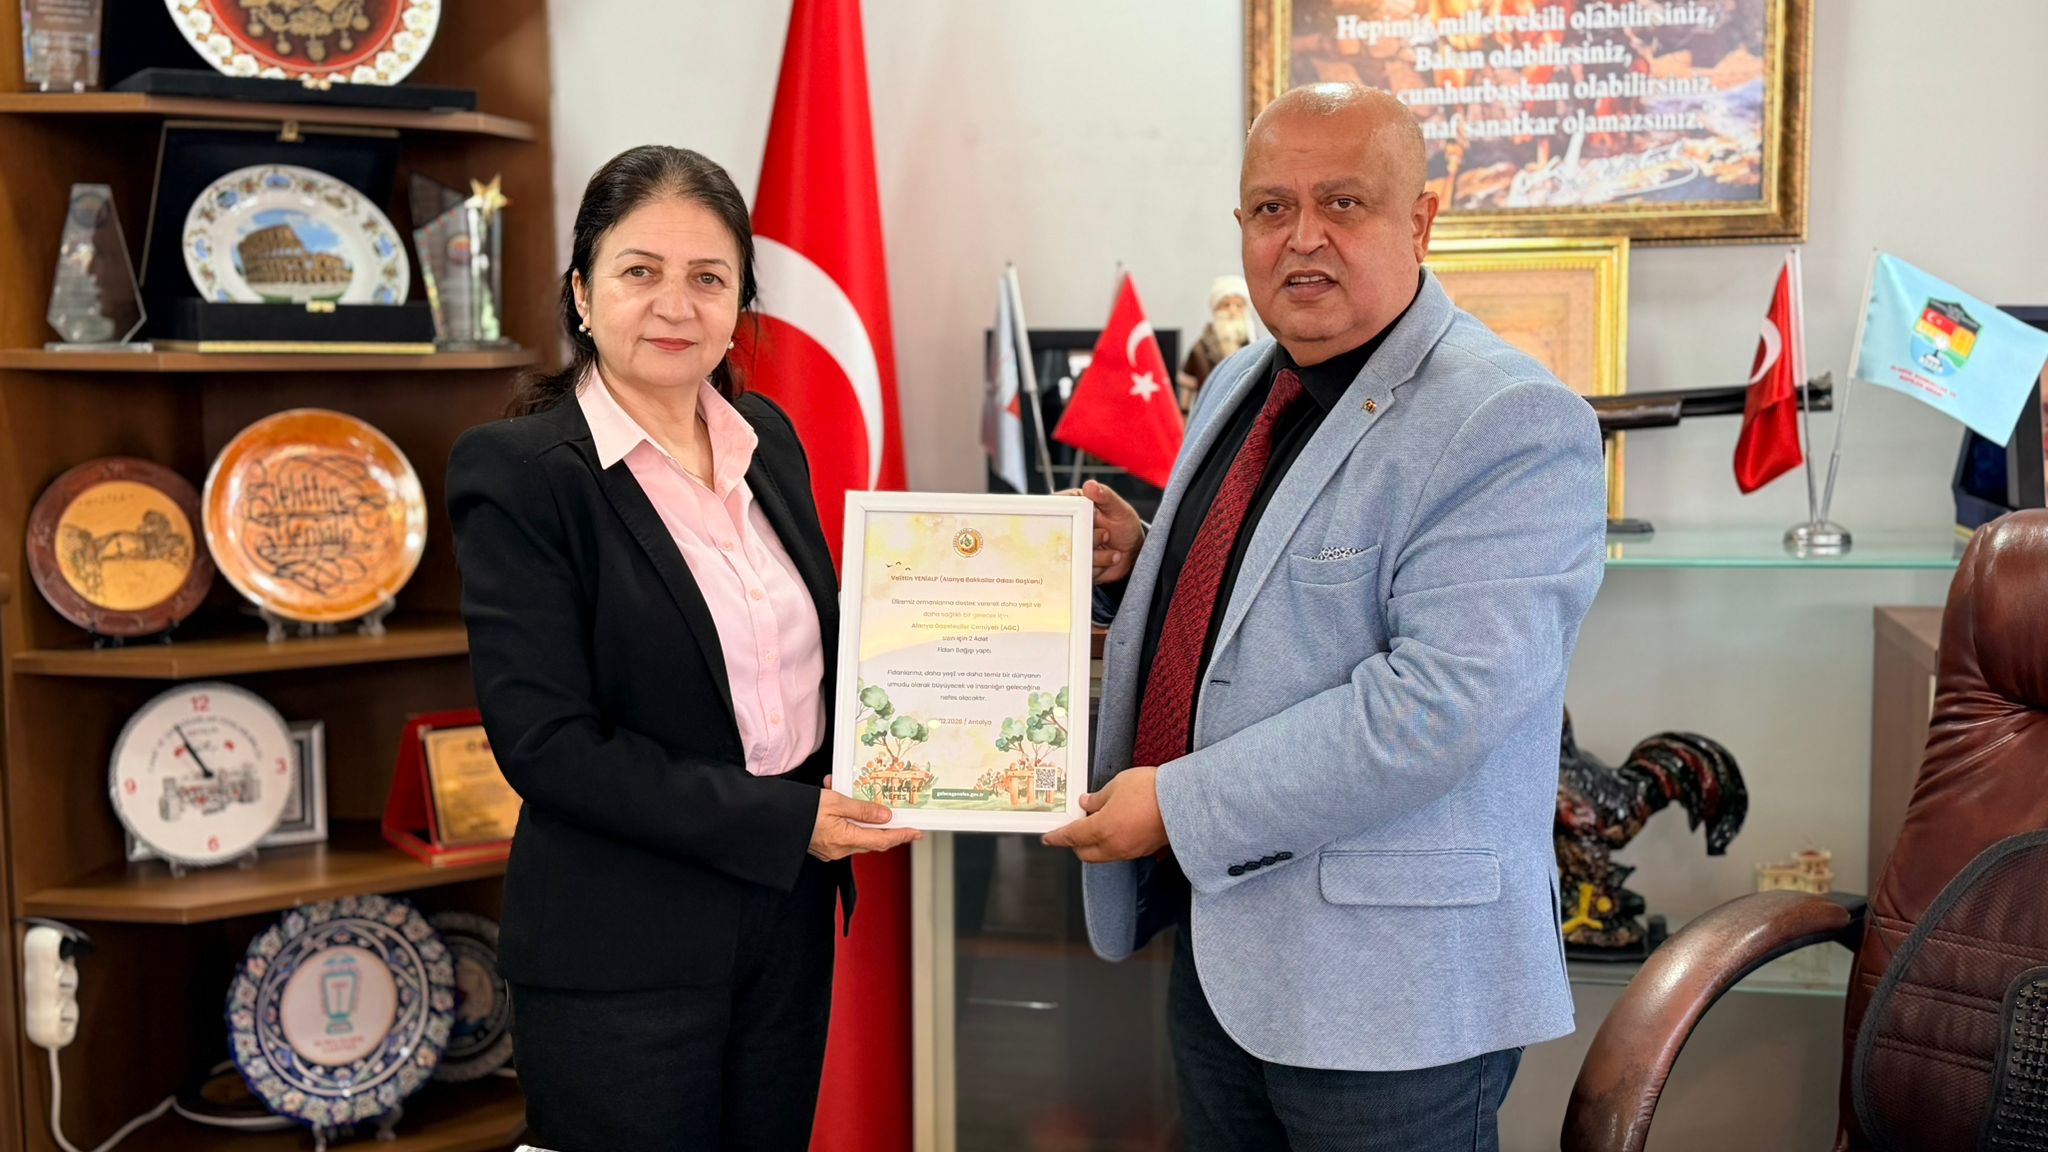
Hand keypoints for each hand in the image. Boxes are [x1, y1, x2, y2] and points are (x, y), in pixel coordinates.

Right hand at [809, 777, 921, 860]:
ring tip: (865, 802)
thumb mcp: (835, 802)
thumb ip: (862, 810)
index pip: (881, 840)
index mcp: (844, 839)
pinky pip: (845, 835)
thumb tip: (885, 817)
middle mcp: (839, 850)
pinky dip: (850, 822)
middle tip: (903, 823)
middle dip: (887, 831)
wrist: (773, 820)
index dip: (901, 836)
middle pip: (872, 841)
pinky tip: (846, 807)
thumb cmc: (801, 810)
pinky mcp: (823, 847)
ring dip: (865, 822)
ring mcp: (830, 850)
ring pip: (858, 837)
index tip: (915, 832)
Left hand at [1041, 767, 1166, 862]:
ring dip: (1094, 844)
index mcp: (1102, 829)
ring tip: (1097, 824)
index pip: (1072, 837)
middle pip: (1085, 853)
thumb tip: (1087, 804)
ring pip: (1102, 855)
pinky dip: (1111, 844)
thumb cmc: (1151, 790)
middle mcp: (1113, 846)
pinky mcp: (1143, 850)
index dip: (1057, 837)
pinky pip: (1119, 852)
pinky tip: (1116, 828)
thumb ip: (1098, 799)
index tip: (1049, 838)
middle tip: (1075, 827)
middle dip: (1075, 843)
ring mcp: (1129, 851)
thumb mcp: (1117, 785)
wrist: (1183, 801)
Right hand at [1062, 479, 1143, 584]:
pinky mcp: (1077, 565)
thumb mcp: (1119, 509)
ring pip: (1073, 555)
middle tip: (1106, 534)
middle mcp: (1070, 527)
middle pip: (1062, 535)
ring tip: (1112, 547)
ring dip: (1097, 554)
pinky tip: (1111, 557)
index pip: (1056, 507)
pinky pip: (1082, 569)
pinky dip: (1100, 565)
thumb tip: (1090, 485)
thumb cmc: (1124, 526)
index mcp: (1075, 507)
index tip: (1079, 519)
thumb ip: (1105, 496)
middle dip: (1088, 538)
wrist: (1133, 552)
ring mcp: (1073, 547)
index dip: (1063, 514)